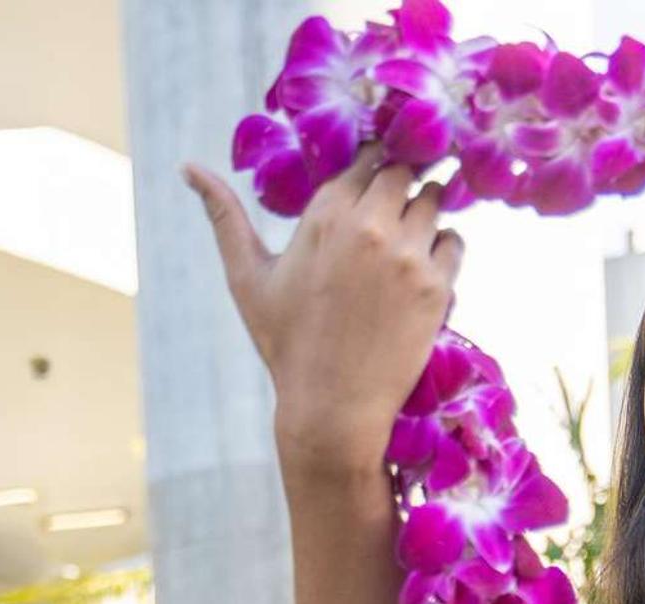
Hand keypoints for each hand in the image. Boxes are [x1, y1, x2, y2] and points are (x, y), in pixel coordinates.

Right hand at [182, 143, 464, 469]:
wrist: (332, 405)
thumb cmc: (286, 341)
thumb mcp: (248, 277)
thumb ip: (224, 215)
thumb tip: (188, 166)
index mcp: (326, 214)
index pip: (365, 157)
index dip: (371, 164)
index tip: (372, 179)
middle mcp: (371, 226)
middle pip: (404, 172)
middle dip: (400, 184)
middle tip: (392, 210)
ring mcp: (409, 255)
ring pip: (435, 201)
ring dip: (425, 212)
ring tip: (405, 240)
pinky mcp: (438, 285)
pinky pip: (455, 241)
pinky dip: (444, 248)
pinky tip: (423, 269)